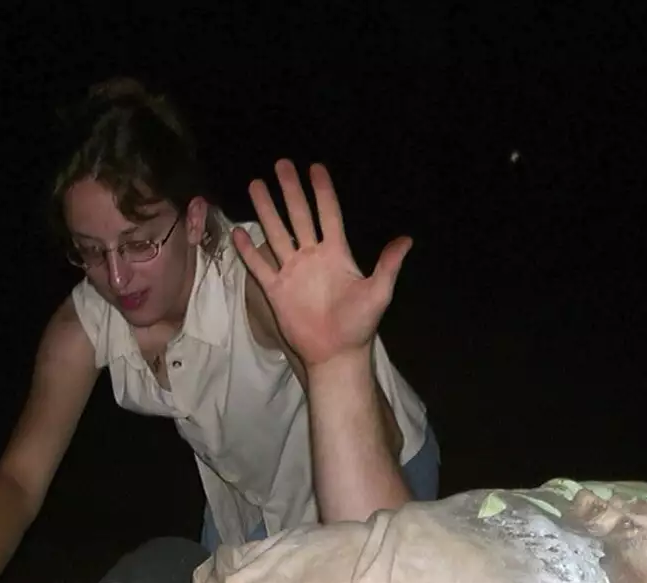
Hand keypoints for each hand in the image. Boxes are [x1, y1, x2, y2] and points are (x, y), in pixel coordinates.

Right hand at [233, 160, 411, 368]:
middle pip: (298, 216)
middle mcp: (312, 257)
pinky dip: (249, 251)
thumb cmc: (359, 325)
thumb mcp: (379, 293)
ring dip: (266, 210)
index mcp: (336, 254)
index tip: (315, 168)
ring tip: (256, 185)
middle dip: (290, 190)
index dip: (323, 192)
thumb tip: (407, 240)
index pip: (328, 214)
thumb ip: (388, 265)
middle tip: (282, 164)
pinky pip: (260, 266)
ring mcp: (293, 272)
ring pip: (276, 233)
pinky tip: (238, 232)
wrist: (336, 353)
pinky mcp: (276, 290)